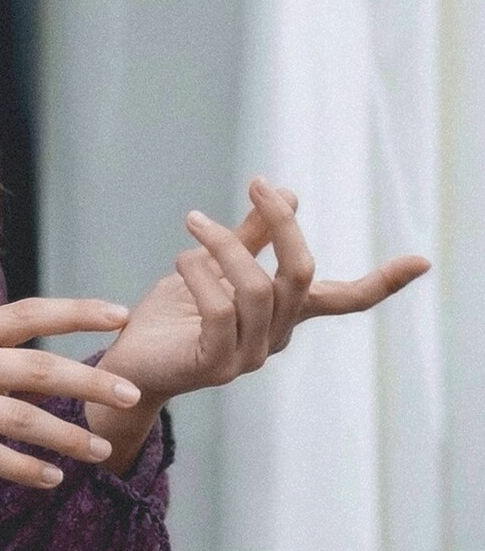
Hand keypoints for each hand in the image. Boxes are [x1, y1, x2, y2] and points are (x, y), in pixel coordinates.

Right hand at [0, 298, 144, 528]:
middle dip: (90, 377)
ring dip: (67, 436)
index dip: (75, 311)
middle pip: (35, 366)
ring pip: (20, 417)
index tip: (119, 313)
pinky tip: (49, 481)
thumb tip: (11, 359)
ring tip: (102, 452)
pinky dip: (24, 469)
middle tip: (132, 390)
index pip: (24, 313)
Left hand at [89, 178, 429, 467]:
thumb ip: (251, 235)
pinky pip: (220, 311)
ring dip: (225, 244)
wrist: (128, 365)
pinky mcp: (216, 366)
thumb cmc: (171, 316)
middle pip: (301, 274)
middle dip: (284, 223)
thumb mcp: (213, 264)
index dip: (384, 281)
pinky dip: (201, 274)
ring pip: (258, 288)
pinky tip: (181, 259)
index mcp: (285, 314)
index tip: (423, 260)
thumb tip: (288, 193)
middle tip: (258, 184)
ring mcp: (250, 357)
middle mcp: (277, 337)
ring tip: (194, 222)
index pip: (346, 298)